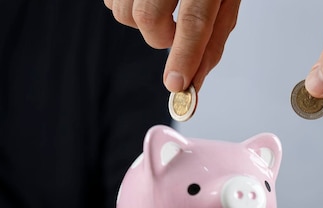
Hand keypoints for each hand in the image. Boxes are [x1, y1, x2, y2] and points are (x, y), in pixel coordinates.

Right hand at [104, 0, 240, 91]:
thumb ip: (212, 39)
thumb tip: (195, 80)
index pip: (194, 20)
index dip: (184, 54)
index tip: (176, 84)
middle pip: (148, 18)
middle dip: (160, 38)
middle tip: (172, 31)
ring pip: (123, 12)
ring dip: (142, 22)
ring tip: (161, 7)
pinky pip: (110, 0)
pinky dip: (125, 6)